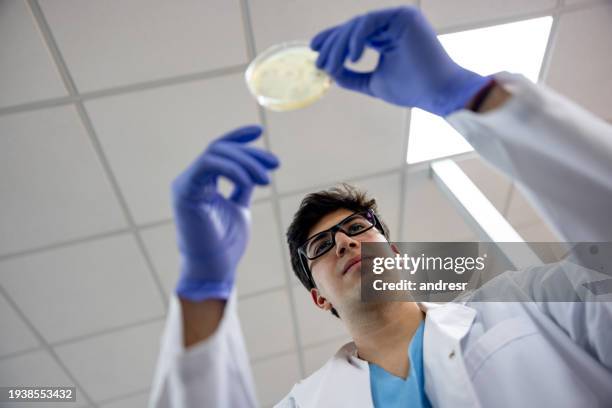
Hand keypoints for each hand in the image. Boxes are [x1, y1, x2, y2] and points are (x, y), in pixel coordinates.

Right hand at [171, 126, 278, 301]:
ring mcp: (186, 184)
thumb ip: (242, 186)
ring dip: (245, 161)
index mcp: (202, 182)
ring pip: (216, 154)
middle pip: (221, 149)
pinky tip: (251, 180)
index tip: (259, 131)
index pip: (219, 150)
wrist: (214, 268)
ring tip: (266, 179)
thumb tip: (256, 171)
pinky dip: (232, 169)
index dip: (238, 137)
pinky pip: (209, 166)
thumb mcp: (239, 206)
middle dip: (251, 154)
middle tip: (275, 164)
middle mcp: (191, 179)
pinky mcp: (185, 191)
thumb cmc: (225, 243)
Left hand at [311, 6, 489, 115]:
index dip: (333, 41)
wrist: (437, 93)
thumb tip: (328, 71)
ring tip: (332, 65)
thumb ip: (352, 76)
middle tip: (318, 61)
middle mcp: (391, 24)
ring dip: (340, 45)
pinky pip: (369, 23)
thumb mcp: (373, 83)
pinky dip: (356, 39)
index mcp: (386, 36)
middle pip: (352, 28)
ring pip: (357, 26)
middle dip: (332, 45)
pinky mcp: (403, 16)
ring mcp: (398, 18)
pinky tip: (351, 58)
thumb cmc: (411, 89)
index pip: (354, 34)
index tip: (314, 51)